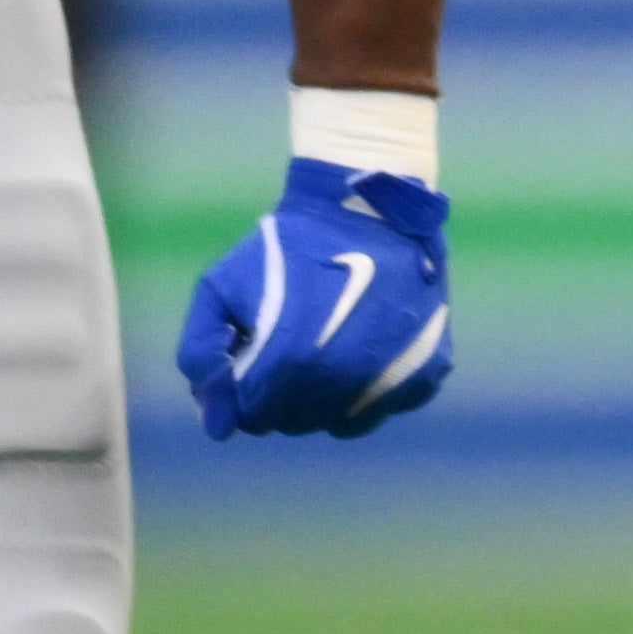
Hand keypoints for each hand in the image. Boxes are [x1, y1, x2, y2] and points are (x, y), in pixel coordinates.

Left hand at [179, 161, 451, 437]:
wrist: (366, 206)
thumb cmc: (286, 246)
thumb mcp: (221, 287)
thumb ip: (202, 356)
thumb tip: (217, 427)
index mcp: (291, 360)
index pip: (255, 416)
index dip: (244, 390)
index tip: (252, 356)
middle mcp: (345, 378)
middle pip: (297, 422)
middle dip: (280, 396)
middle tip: (286, 348)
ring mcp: (394, 374)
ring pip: (344, 423)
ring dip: (325, 400)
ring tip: (323, 352)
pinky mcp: (429, 367)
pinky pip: (390, 405)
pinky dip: (373, 389)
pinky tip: (364, 350)